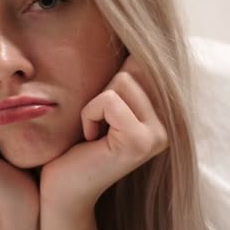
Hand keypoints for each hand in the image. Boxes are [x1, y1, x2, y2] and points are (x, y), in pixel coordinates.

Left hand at [40, 55, 168, 224]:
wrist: (62, 189)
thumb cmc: (75, 145)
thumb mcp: (102, 106)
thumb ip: (122, 80)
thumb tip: (134, 40)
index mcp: (162, 115)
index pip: (142, 66)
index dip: (113, 81)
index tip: (103, 113)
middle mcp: (167, 125)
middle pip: (131, 71)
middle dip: (102, 94)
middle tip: (97, 126)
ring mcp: (157, 135)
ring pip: (121, 81)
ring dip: (94, 105)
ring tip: (95, 133)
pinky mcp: (139, 142)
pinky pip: (108, 101)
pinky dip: (89, 115)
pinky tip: (91, 140)